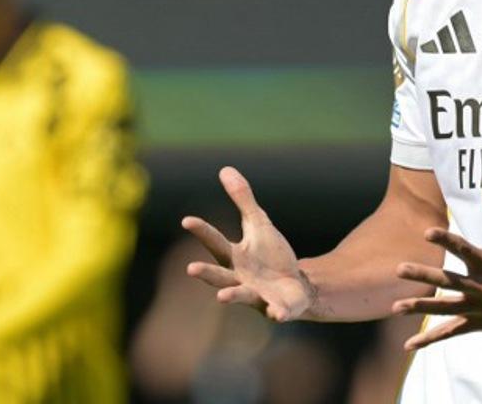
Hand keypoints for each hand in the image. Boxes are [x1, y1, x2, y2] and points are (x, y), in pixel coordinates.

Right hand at [182, 166, 315, 321]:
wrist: (294, 286)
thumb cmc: (271, 256)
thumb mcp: (258, 224)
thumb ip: (243, 200)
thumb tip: (225, 169)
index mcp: (234, 257)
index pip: (215, 242)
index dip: (202, 231)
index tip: (186, 220)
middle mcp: (240, 278)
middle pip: (220, 275)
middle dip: (206, 273)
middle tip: (190, 268)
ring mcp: (257, 295)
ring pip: (241, 296)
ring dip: (231, 295)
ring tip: (222, 297)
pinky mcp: (277, 307)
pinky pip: (276, 311)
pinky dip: (276, 312)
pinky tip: (276, 313)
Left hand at [392, 170, 481, 349]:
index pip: (463, 248)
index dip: (446, 238)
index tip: (427, 231)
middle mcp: (481, 286)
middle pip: (447, 280)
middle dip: (423, 275)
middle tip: (399, 269)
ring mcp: (478, 307)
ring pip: (444, 309)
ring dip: (419, 307)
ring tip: (395, 306)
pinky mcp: (477, 323)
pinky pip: (449, 332)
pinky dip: (429, 339)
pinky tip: (408, 345)